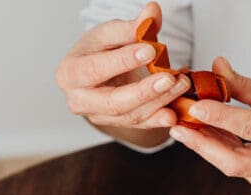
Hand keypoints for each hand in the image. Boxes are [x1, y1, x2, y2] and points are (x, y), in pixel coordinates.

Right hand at [56, 2, 189, 129]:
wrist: (96, 69)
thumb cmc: (97, 50)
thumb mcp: (108, 34)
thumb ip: (129, 27)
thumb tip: (151, 13)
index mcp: (69, 73)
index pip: (94, 69)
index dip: (122, 61)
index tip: (151, 50)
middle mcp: (79, 100)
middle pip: (112, 101)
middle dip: (143, 91)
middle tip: (169, 78)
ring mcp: (97, 116)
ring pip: (129, 115)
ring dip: (159, 102)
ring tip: (181, 84)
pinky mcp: (115, 124)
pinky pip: (139, 125)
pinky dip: (159, 118)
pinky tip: (175, 111)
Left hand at [169, 57, 250, 190]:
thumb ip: (246, 85)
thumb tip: (215, 65)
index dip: (221, 118)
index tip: (195, 107)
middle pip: (233, 161)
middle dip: (201, 144)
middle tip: (175, 128)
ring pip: (228, 165)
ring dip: (202, 144)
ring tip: (180, 125)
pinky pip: (231, 164)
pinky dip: (214, 148)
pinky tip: (199, 133)